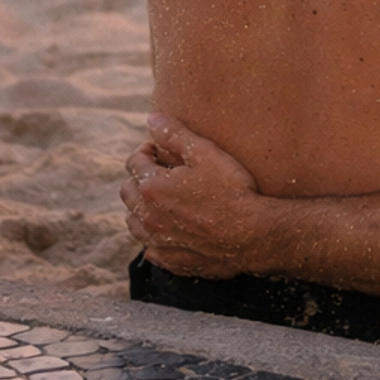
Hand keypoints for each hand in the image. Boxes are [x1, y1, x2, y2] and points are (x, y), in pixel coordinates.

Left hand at [121, 112, 264, 278]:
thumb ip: (175, 134)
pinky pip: (149, 249)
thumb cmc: (232, 191)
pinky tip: (170, 229)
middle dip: (138, 178)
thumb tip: (152, 119)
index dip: (145, 151)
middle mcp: (148, 216)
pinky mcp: (171, 260)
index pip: (134, 162)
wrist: (252, 234)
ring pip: (133, 223)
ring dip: (140, 208)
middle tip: (159, 172)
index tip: (158, 150)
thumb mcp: (206, 153)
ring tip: (161, 200)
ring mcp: (158, 241)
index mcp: (152, 187)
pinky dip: (153, 237)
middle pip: (127, 192)